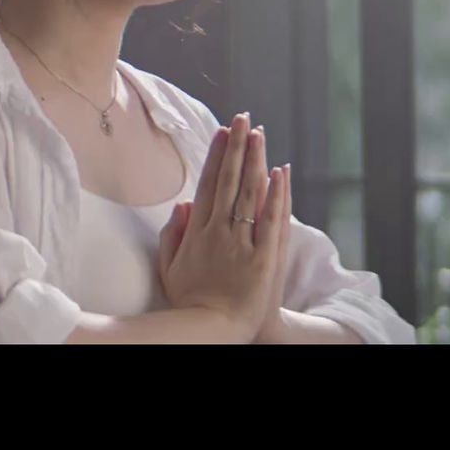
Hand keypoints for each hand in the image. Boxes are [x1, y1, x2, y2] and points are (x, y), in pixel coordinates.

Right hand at [157, 113, 289, 342]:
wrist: (212, 331)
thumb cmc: (190, 302)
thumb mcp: (170, 268)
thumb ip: (172, 235)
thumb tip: (181, 204)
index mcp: (197, 232)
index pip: (208, 185)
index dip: (217, 156)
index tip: (223, 132)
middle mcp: (219, 231)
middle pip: (229, 181)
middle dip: (237, 147)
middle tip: (243, 118)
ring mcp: (241, 243)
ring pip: (250, 193)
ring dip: (256, 160)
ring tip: (260, 133)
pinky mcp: (263, 257)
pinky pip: (270, 220)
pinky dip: (276, 194)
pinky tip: (280, 171)